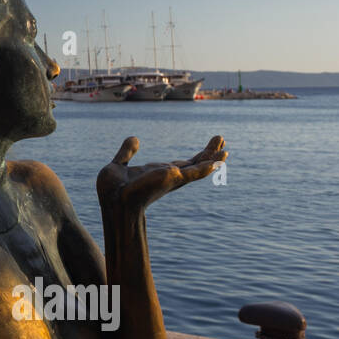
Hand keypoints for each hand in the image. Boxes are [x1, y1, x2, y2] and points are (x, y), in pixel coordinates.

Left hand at [98, 135, 226, 212]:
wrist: (114, 200)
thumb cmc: (113, 190)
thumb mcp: (118, 165)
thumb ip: (126, 152)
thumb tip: (135, 138)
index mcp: (158, 174)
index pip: (181, 164)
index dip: (195, 157)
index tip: (208, 147)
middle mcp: (169, 177)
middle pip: (194, 163)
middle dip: (208, 152)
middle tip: (221, 139)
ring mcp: (172, 178)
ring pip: (198, 167)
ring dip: (212, 157)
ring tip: (225, 147)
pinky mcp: (173, 178)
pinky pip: (194, 172)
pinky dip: (207, 167)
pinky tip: (219, 161)